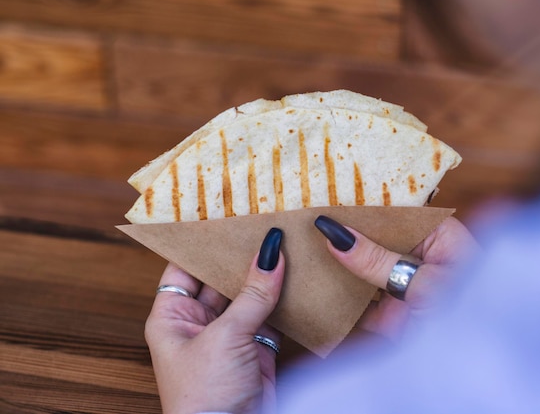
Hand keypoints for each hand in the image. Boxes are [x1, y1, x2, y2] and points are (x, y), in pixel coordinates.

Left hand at [145, 228, 284, 413]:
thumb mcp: (226, 337)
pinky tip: (296, 278)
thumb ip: (252, 294)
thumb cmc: (204, 396)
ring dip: (264, 276)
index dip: (202, 242)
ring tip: (284, 244)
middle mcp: (198, 323)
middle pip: (218, 278)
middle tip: (262, 224)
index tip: (224, 215)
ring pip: (247, 295)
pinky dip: (282, 300)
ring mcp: (229, 335)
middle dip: (240, 256)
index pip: (184, 266)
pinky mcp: (255, 349)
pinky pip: (268, 315)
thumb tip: (271, 253)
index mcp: (172, 316)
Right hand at [315, 216, 477, 338]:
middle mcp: (420, 259)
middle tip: (308, 224)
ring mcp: (403, 288)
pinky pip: (360, 305)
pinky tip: (314, 287)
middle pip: (375, 242)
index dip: (363, 209)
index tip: (329, 200)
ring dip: (339, 268)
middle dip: (346, 238)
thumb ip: (377, 260)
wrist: (473, 366)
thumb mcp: (424, 283)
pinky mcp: (391, 318)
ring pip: (364, 272)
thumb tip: (335, 234)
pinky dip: (340, 300)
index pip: (394, 215)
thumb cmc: (471, 314)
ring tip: (303, 251)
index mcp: (439, 238)